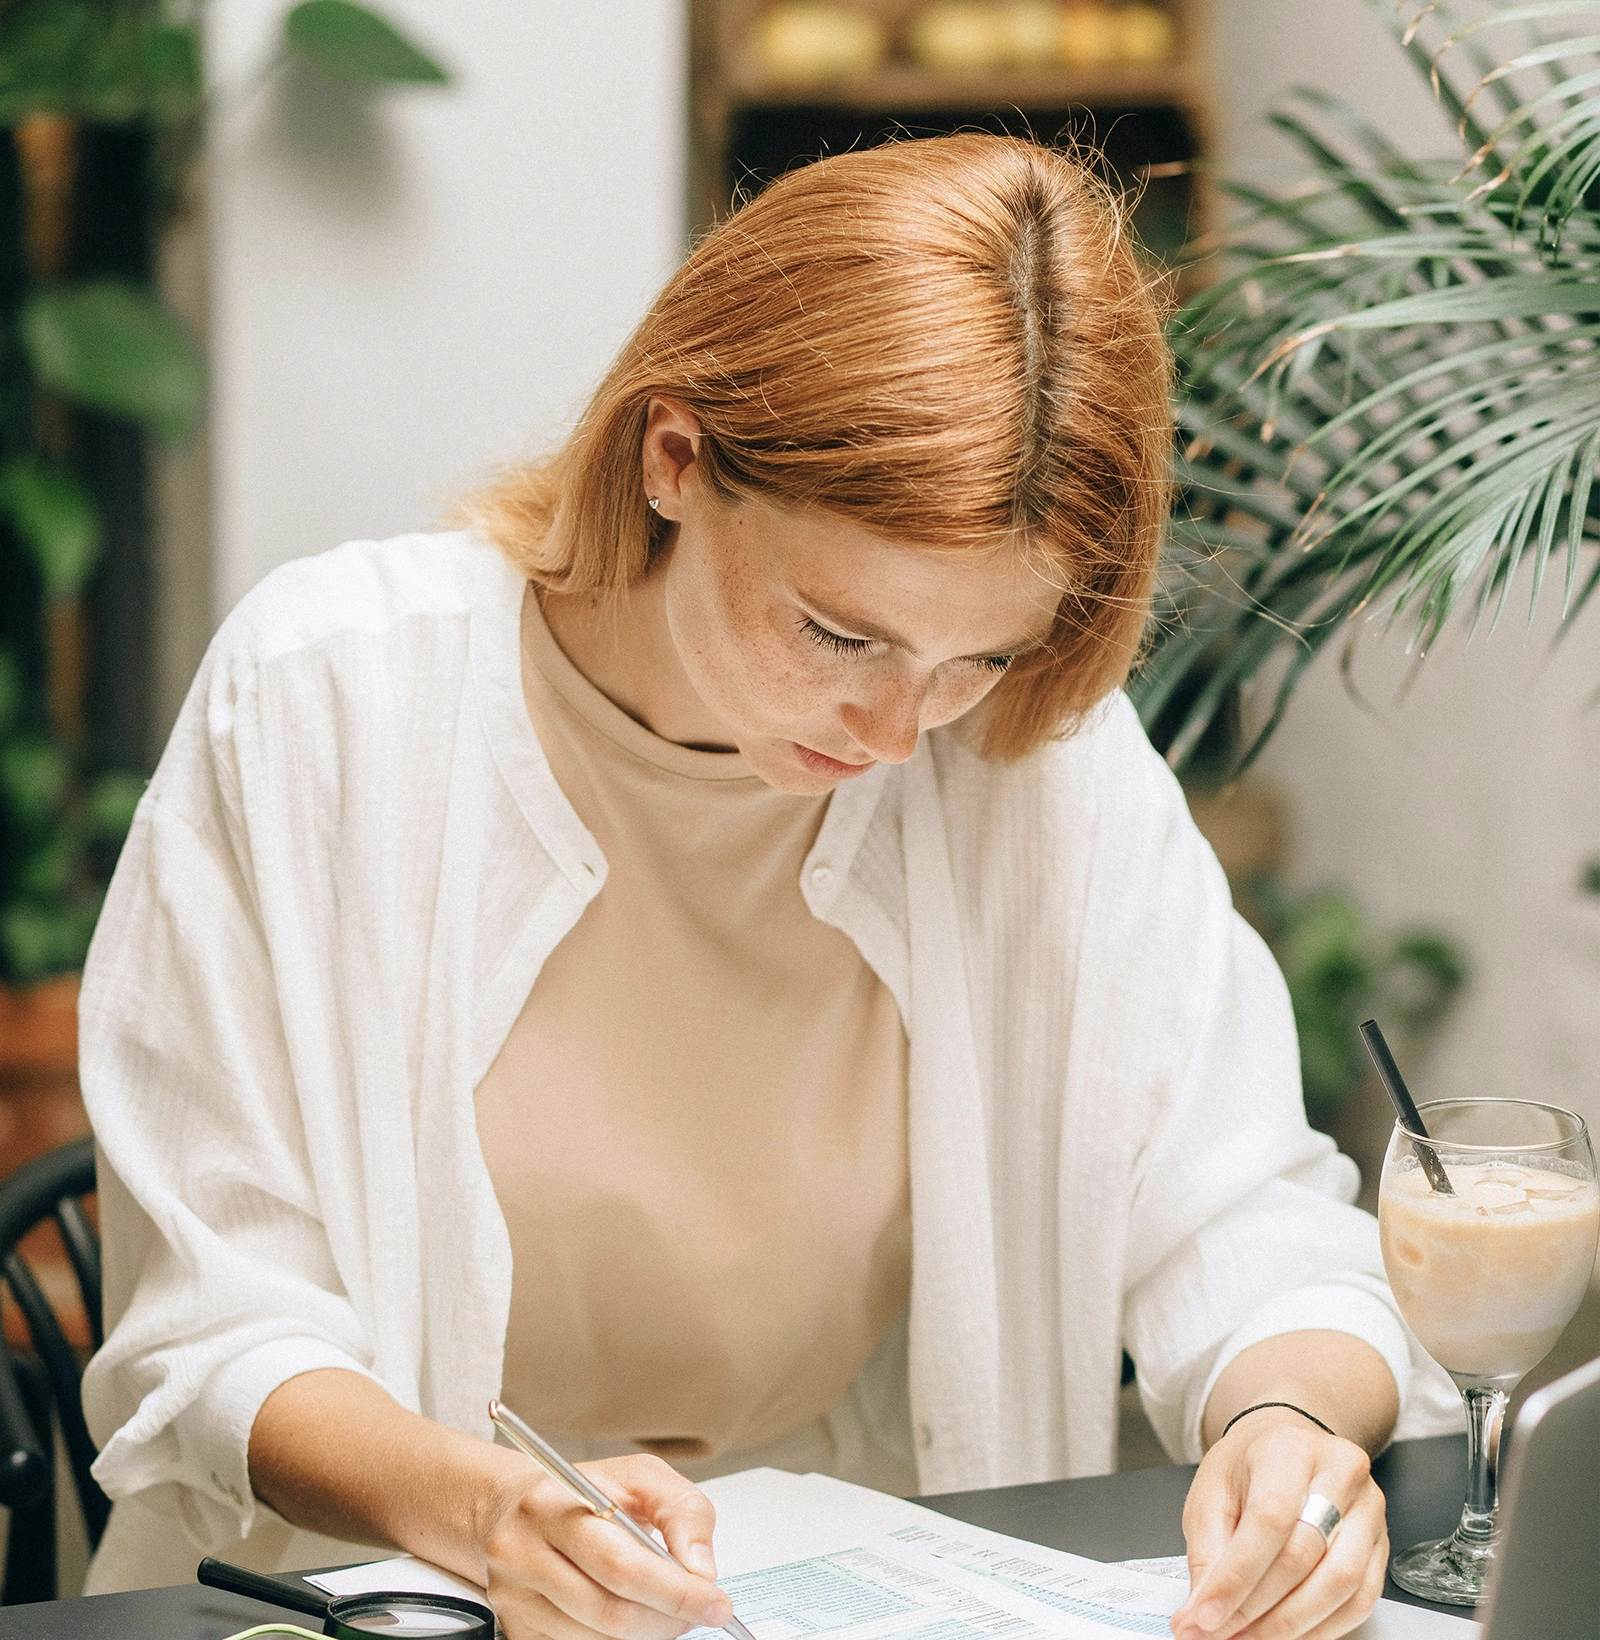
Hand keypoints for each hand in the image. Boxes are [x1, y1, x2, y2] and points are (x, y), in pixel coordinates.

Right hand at [481, 1454, 733, 1639]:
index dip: (676, 1592)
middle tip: (699, 1610)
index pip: (622, 1565)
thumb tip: (701, 1568)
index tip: (717, 1603)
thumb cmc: (585, 1491)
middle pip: (611, 1612)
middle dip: (669, 1618)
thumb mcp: (639, 1476)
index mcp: (552, 1506)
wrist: (514, 1508)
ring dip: (647, 1633)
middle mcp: (522, 1554)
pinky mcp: (516, 1629)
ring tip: (666, 1608)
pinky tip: (632, 1615)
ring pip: (598, 1638)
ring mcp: (515, 1597)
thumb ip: (681, 1510)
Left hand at [1170, 1409, 1386, 1639]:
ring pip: (1340, 1583)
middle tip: (1221, 1635)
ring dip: (1292, 1626)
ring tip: (1250, 1639)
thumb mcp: (1211, 1493)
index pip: (1269, 1519)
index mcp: (1288, 1449)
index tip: (1205, 1617)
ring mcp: (1369, 1508)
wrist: (1288, 1444)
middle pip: (1304, 1555)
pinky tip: (1290, 1635)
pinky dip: (1323, 1628)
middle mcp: (1339, 1472)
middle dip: (1258, 1609)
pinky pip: (1362, 1599)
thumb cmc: (1248, 1467)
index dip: (1237, 1577)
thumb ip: (1206, 1554)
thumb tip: (1199, 1617)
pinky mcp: (1382, 1542)